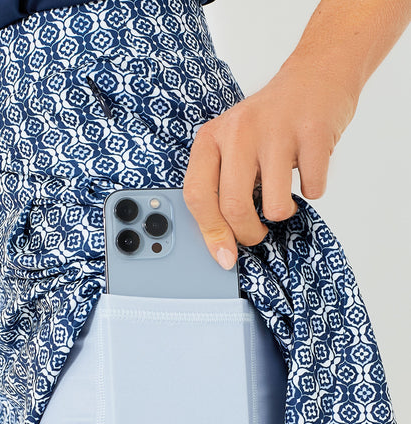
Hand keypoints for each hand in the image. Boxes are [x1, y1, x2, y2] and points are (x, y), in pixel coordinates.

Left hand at [183, 59, 357, 268]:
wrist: (316, 76)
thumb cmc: (270, 122)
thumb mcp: (232, 145)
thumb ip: (221, 186)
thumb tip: (221, 243)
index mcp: (211, 137)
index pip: (198, 195)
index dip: (211, 233)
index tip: (224, 257)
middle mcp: (239, 131)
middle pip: (234, 207)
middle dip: (248, 234)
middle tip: (257, 232)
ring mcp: (277, 130)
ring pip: (275, 207)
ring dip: (283, 213)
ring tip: (283, 196)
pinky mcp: (314, 133)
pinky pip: (313, 190)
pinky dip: (313, 189)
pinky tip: (309, 169)